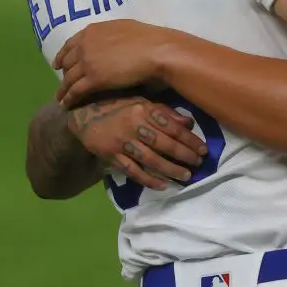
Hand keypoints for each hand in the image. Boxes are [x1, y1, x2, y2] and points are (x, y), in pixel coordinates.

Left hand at [54, 20, 169, 106]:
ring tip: (60, 98)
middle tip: (64, 82)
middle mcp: (84, 46)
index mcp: (91, 31)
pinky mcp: (93, 80)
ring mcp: (87, 63)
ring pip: (68, 78)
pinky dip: (69, 98)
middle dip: (64, 73)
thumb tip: (108, 42)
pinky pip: (75, 91)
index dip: (62, 55)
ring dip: (63, 89)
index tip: (58, 64)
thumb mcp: (122, 28)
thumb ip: (108, 35)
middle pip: (67, 62)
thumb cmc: (146, 38)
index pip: (69, 44)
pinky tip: (67, 104)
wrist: (154, 50)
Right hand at [68, 97, 207, 190]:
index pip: (172, 127)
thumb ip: (164, 111)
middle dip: (184, 156)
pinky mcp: (112, 156)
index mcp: (144, 109)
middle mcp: (135, 125)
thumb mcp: (141, 100)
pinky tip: (163, 185)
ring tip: (186, 176)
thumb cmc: (118, 105)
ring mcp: (122, 142)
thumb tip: (188, 122)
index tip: (204, 150)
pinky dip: (148, 180)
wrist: (83, 114)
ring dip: (170, 170)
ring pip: (151, 160)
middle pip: (164, 144)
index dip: (190, 140)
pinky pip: (133, 171)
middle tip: (198, 164)